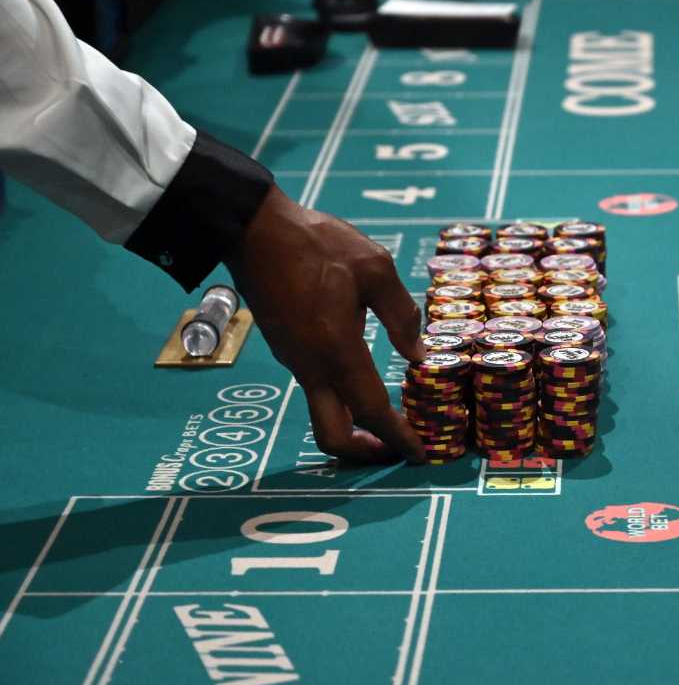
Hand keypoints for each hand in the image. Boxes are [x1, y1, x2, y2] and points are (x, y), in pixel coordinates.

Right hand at [224, 186, 424, 463]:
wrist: (254, 230)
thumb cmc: (317, 243)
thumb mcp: (374, 267)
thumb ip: (401, 314)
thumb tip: (418, 356)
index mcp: (337, 349)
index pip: (371, 410)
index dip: (398, 437)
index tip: (419, 455)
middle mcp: (311, 367)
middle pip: (332, 436)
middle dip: (366, 453)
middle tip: (396, 449)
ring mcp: (295, 361)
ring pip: (323, 414)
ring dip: (356, 427)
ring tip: (390, 419)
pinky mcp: (288, 351)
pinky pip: (317, 390)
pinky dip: (343, 403)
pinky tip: (364, 384)